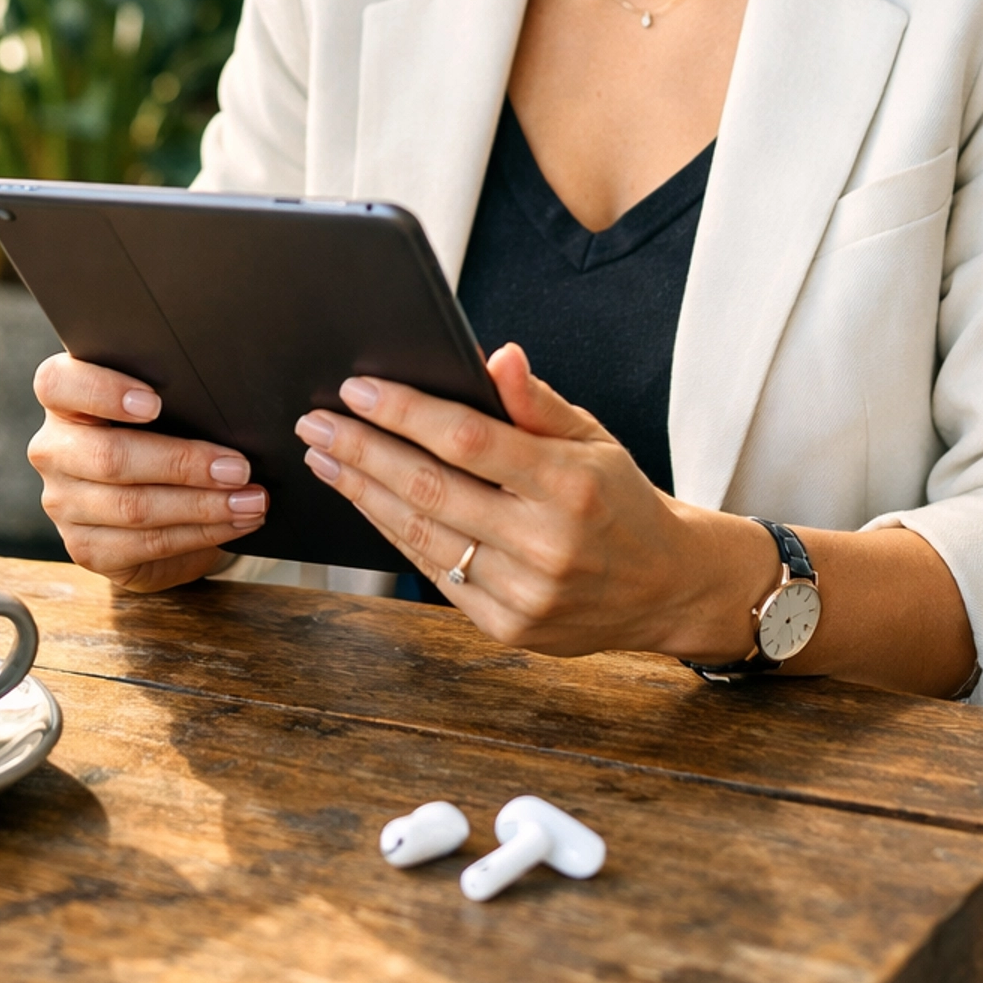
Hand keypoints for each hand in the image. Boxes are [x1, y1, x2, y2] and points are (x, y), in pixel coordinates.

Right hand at [28, 356, 269, 591]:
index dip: (102, 390)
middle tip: (238, 467)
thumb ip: (175, 395)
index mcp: (64, 401)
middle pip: (109, 456)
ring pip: (133, 507)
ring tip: (249, 500)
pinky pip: (146, 543)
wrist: (154, 503)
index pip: (58, 384)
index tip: (154, 402)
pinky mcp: (85, 548)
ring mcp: (63, 503)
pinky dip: (199, 533)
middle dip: (183, 463)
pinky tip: (233, 524)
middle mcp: (54, 450)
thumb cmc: (162, 437)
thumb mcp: (163, 408)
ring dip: (201, 505)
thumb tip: (230, 404)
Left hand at [295, 343, 773, 657]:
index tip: (356, 388)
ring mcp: (525, 592)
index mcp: (570, 484)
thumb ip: (537, 401)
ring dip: (363, 494)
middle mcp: (546, 543)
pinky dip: (393, 534)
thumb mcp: (594, 438)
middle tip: (315, 422)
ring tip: (325, 458)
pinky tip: (367, 503)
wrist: (666, 586)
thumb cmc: (621, 500)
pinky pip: (434, 573)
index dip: (405, 412)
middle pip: (430, 489)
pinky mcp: (507, 627)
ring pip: (421, 535)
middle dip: (361, 451)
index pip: (468, 440)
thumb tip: (496, 355)